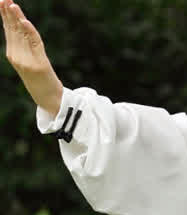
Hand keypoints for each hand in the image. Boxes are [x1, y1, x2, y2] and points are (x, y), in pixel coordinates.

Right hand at [1, 0, 62, 115]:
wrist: (48, 99)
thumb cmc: (40, 80)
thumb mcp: (28, 62)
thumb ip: (24, 47)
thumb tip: (21, 27)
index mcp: (13, 54)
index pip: (9, 30)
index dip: (5, 15)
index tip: (3, 1)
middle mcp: (17, 56)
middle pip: (13, 30)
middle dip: (8, 13)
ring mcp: (27, 61)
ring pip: (21, 35)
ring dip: (16, 18)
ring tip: (12, 4)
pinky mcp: (39, 65)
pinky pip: (34, 44)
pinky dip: (29, 32)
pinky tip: (25, 21)